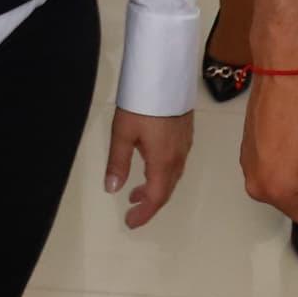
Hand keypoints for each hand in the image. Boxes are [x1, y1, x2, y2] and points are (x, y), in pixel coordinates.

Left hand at [102, 110, 192, 227]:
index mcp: (163, 161)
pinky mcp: (185, 133)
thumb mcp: (122, 133)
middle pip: (166, 190)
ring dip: (155, 189)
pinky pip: (175, 164)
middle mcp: (178, 157)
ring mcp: (184, 145)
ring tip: (137, 191)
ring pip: (172, 177)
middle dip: (149, 204)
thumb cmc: (142, 103)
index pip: (156, 197)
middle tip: (132, 210)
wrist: (166, 74)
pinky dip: (162, 174)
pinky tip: (150, 166)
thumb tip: (112, 189)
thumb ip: (118, 162)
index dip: (144, 213)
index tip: (130, 222)